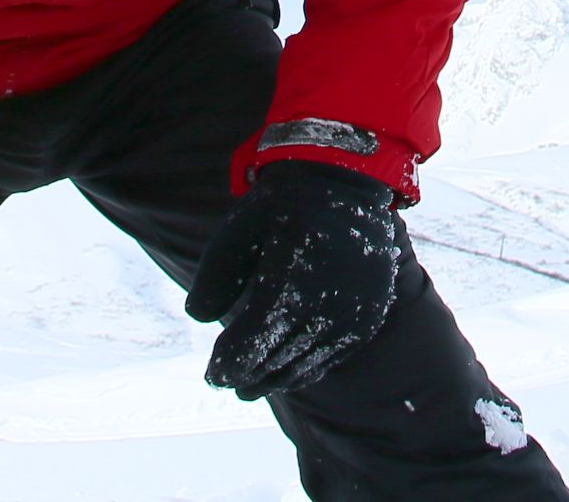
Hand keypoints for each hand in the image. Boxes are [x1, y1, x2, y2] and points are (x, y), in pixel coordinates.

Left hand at [183, 161, 410, 399]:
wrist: (345, 182)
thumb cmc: (282, 205)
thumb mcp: (238, 228)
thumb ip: (215, 275)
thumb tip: (200, 317)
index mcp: (288, 281)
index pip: (252, 343)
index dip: (229, 366)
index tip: (213, 375)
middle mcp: (325, 303)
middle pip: (277, 360)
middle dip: (249, 376)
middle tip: (228, 384)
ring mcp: (351, 313)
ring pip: (305, 363)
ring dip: (276, 378)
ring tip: (252, 385)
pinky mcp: (368, 316)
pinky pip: (333, 356)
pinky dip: (308, 368)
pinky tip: (289, 371)